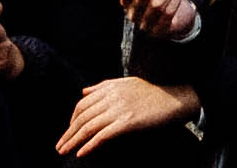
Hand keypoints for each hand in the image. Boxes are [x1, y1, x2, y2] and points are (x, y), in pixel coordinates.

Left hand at [60, 79, 202, 155]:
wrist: (176, 99)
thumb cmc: (153, 93)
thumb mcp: (127, 83)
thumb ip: (104, 86)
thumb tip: (83, 91)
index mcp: (111, 87)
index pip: (82, 103)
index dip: (72, 119)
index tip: (68, 131)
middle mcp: (113, 96)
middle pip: (83, 116)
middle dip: (68, 133)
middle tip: (59, 146)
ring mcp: (120, 109)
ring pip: (89, 126)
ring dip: (74, 140)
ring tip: (64, 151)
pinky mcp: (128, 121)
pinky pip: (103, 135)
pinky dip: (90, 145)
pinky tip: (82, 153)